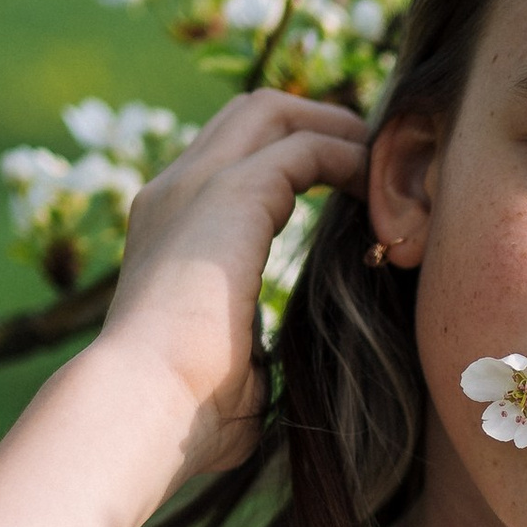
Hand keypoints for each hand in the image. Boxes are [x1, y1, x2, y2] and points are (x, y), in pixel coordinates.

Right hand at [97, 90, 368, 491]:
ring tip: (382, 160)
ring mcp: (196, 185)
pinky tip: (376, 188)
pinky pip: (303, 146)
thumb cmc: (184, 414)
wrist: (144, 407)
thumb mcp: (227, 372)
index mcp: (166, 232)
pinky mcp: (232, 193)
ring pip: (273, 112)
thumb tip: (264, 380)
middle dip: (316, 121)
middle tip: (371, 154)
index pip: (228, 161)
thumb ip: (249, 357)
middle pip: (248, 117)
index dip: (290, 159)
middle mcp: (173, 194)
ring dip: (334, 128)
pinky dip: (347, 156)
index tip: (346, 185)